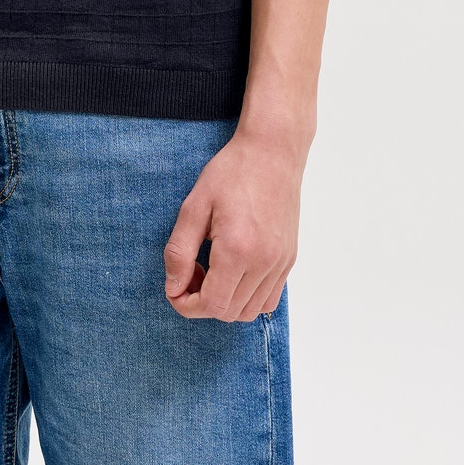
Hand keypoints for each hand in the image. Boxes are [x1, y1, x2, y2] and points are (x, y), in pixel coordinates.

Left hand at [162, 127, 302, 320]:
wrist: (272, 152)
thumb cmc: (232, 172)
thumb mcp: (194, 205)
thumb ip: (180, 250)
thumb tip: (174, 287)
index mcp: (238, 249)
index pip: (212, 304)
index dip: (186, 304)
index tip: (174, 287)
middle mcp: (264, 262)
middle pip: (229, 312)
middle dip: (202, 302)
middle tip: (191, 271)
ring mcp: (280, 263)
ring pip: (250, 311)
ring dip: (225, 303)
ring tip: (212, 270)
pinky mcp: (289, 259)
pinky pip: (269, 299)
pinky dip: (248, 298)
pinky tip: (234, 272)